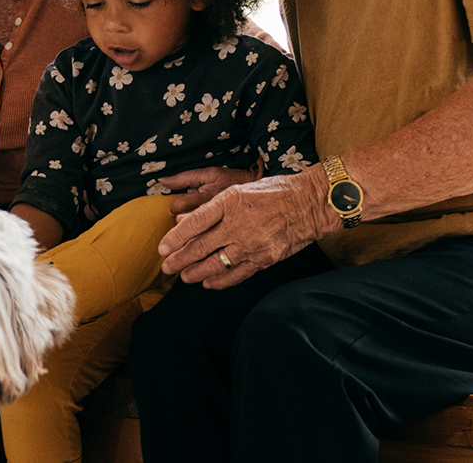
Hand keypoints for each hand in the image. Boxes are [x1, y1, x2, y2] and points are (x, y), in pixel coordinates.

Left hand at [158, 170, 328, 288]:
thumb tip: (186, 221)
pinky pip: (237, 274)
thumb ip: (214, 206)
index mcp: (230, 200)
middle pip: (201, 246)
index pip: (195, 222)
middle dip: (180, 259)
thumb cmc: (275, 191)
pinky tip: (208, 283)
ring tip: (184, 276)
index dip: (175, 237)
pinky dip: (220, 281)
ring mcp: (252, 243)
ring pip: (216, 264)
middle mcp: (239, 223)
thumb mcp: (241, 189)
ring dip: (196, 273)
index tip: (162, 247)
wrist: (310, 203)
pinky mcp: (264, 258)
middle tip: (166, 267)